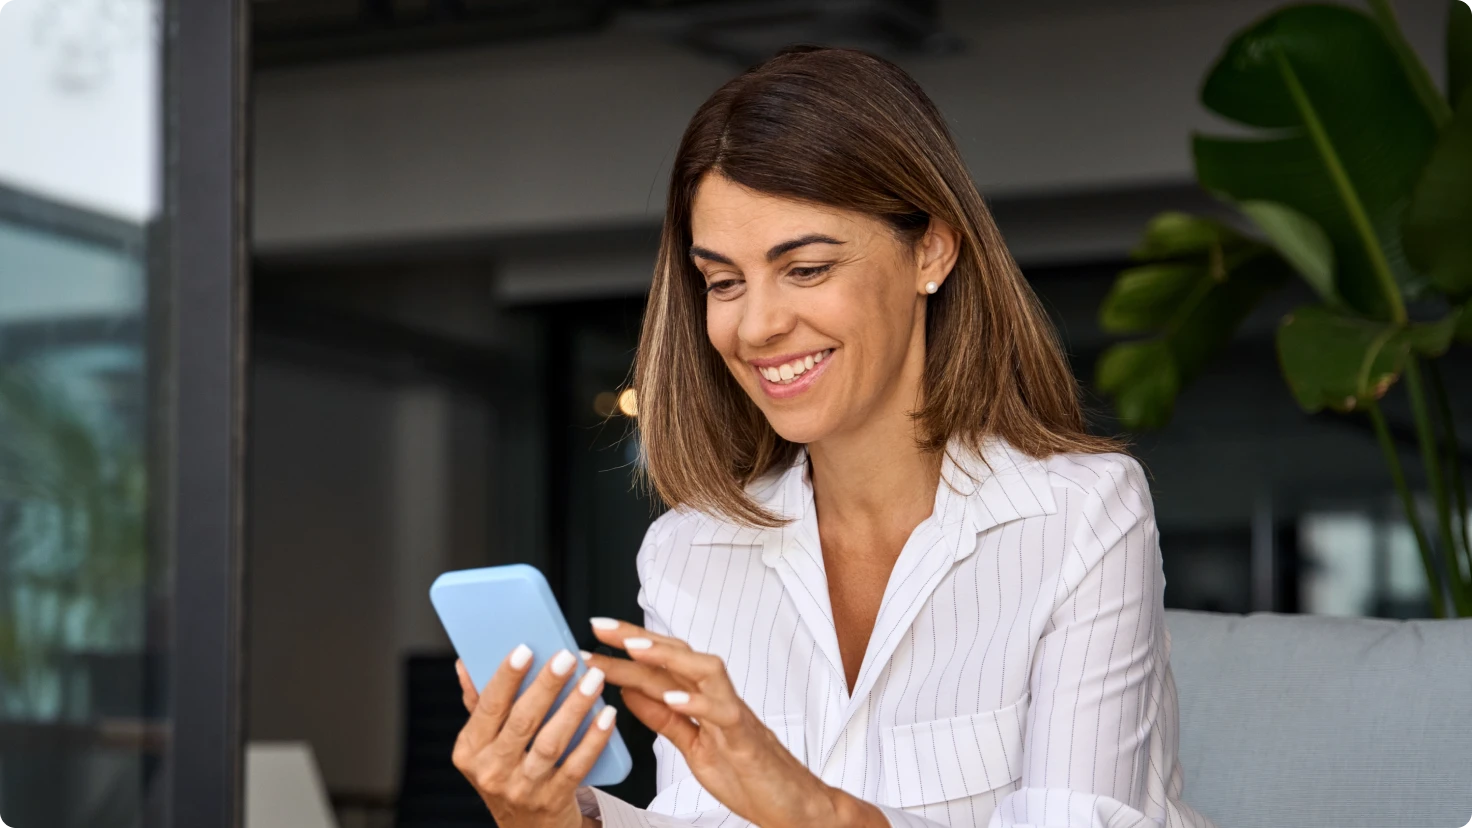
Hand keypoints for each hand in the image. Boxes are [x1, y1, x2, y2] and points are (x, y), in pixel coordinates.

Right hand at [452, 646, 613, 827]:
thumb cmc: (506, 774)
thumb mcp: (483, 744)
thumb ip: (479, 704)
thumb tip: (466, 663)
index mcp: (470, 750)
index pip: (488, 706)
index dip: (506, 677)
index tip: (525, 649)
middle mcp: (492, 770)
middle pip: (522, 721)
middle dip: (546, 686)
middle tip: (567, 658)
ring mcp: (522, 788)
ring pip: (550, 742)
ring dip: (574, 707)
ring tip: (593, 679)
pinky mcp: (552, 800)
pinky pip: (576, 766)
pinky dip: (593, 739)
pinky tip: (606, 716)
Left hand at [587, 619, 885, 827]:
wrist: (792, 806)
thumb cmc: (747, 775)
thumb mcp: (692, 745)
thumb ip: (663, 718)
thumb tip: (629, 691)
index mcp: (701, 701)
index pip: (660, 664)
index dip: (627, 647)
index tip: (594, 635)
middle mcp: (717, 699)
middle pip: (678, 654)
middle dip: (638, 638)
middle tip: (602, 628)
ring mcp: (733, 715)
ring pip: (705, 670)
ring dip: (668, 657)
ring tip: (635, 650)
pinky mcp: (747, 740)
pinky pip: (725, 713)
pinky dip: (699, 703)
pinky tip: (674, 700)